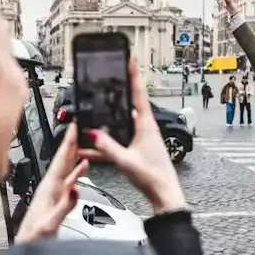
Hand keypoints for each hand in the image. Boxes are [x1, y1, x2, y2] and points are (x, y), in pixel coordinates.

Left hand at [15, 123, 88, 242]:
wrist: (26, 248)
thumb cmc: (33, 239)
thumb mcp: (50, 224)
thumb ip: (64, 205)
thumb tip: (76, 187)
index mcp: (48, 189)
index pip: (61, 160)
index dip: (68, 143)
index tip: (73, 126)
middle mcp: (49, 187)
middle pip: (63, 159)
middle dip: (70, 142)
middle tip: (77, 126)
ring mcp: (52, 193)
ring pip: (66, 168)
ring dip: (74, 154)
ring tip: (82, 141)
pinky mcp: (56, 200)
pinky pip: (69, 180)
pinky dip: (76, 171)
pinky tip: (82, 167)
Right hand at [78, 57, 185, 212]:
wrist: (164, 195)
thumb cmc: (153, 178)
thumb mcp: (126, 161)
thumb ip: (108, 147)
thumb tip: (94, 134)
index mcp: (146, 126)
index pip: (139, 94)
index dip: (134, 75)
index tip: (132, 59)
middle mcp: (145, 129)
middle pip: (127, 106)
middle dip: (114, 97)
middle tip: (105, 83)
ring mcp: (141, 139)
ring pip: (119, 125)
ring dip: (106, 124)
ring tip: (90, 119)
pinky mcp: (137, 150)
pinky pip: (117, 141)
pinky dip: (105, 143)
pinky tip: (91, 147)